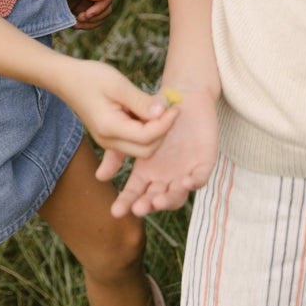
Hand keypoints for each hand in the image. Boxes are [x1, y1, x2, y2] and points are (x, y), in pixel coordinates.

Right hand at [55, 57, 179, 157]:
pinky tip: (148, 113)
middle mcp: (108, 141)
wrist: (66, 79)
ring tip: (160, 109)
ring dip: (155, 132)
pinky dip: (146, 131)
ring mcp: (108, 142)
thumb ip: (140, 101)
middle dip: (163, 132)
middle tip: (170, 110)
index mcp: (110, 128)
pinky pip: (134, 142)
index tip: (176, 107)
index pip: (147, 137)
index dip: (165, 124)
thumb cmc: (90, 77)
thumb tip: (162, 112)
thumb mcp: (118, 84)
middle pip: (147, 150)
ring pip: (142, 149)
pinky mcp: (110, 137)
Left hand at [61, 0, 111, 28]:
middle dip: (95, 17)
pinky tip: (74, 24)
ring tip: (77, 23)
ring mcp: (92, 2)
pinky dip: (85, 26)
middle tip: (80, 18)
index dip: (99, 9)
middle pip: (106, 10)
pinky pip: (92, 22)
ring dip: (90, 24)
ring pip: (101, 18)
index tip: (87, 14)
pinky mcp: (86, 11)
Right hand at [95, 86, 218, 216]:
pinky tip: (185, 181)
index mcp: (146, 171)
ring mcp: (185, 171)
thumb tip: (100, 178)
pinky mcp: (204, 161)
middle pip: (156, 199)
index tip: (115, 211)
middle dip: (147, 205)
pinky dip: (194, 182)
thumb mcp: (131, 129)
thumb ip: (117, 153)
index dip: (126, 203)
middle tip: (139, 208)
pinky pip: (200, 177)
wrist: (182, 93)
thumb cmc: (153, 111)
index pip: (135, 194)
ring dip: (169, 199)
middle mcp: (165, 176)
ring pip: (178, 195)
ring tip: (158, 199)